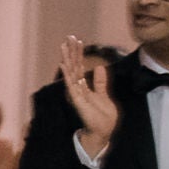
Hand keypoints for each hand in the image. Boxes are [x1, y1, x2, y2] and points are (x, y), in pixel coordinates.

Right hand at [59, 35, 119, 155]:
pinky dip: (67, 74)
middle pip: (73, 66)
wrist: (103, 131)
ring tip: (64, 45)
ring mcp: (76, 93)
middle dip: (71, 51)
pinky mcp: (77, 99)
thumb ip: (100, 82)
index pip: (79, 66)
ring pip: (71, 72)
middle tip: (69, 37)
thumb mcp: (104, 95)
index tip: (77, 41)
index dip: (78, 53)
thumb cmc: (102, 116)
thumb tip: (99, 67)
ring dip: (67, 58)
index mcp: (83, 86)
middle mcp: (78, 88)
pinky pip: (71, 84)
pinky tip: (64, 63)